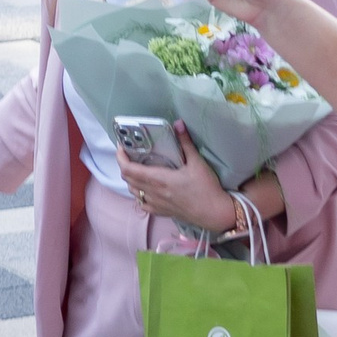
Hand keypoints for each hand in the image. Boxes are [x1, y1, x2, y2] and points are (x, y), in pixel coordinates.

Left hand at [119, 122, 240, 236]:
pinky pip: (142, 203)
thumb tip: (178, 124)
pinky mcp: (161, 212)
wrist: (215, 213)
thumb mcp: (197, 162)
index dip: (120, 158)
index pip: (129, 169)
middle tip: (129, 154)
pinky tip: (146, 189)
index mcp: (159, 179)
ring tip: (137, 168)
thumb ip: (185, 143)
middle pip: (128, 179)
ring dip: (131, 179)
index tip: (121, 147)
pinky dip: (139, 194)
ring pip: (133, 192)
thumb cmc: (206, 188)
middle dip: (124, 165)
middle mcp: (153, 193)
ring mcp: (156, 204)